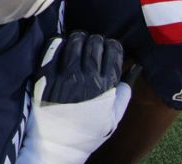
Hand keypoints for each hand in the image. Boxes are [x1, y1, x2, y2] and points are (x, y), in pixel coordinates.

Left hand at [16, 32, 131, 163]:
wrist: (58, 143)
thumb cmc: (88, 131)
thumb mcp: (114, 116)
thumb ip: (126, 91)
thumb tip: (135, 67)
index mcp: (105, 86)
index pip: (113, 50)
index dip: (112, 45)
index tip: (108, 48)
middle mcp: (86, 78)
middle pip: (94, 42)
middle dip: (96, 40)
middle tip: (93, 44)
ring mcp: (64, 75)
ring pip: (75, 41)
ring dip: (79, 38)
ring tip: (79, 41)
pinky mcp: (46, 76)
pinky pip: (54, 47)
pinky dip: (60, 41)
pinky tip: (63, 44)